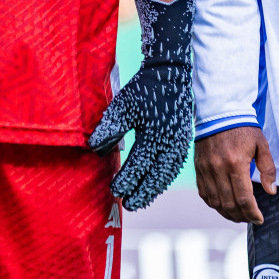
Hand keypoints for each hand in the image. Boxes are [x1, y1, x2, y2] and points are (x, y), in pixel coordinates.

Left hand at [87, 0, 194, 209]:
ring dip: (154, 189)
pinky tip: (153, 185)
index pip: (140, 163)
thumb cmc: (144, 89)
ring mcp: (181, 143)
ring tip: (140, 200)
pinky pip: (174, 166)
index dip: (128, 179)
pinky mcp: (184, 141)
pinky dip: (163, 179)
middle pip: (156, 175)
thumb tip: (94, 149)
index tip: (115, 190)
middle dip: (142, 191)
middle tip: (128, 204)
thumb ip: (110, 128)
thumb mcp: (123, 105)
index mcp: (155, 133)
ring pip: (167, 173)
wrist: (170, 75)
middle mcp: (171, 142)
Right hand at [195, 127, 275, 223]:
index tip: (259, 219)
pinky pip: (203, 193)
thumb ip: (268, 169)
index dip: (252, 213)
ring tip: (238, 216)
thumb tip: (271, 191)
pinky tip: (223, 205)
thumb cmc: (243, 128)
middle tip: (250, 219)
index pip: (243, 199)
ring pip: (214, 201)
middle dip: (241, 216)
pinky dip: (213, 203)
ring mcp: (206, 169)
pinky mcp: (198, 167)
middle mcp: (218, 168)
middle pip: (229, 204)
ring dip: (227, 213)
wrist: (219, 112)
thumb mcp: (261, 145)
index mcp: (236, 163)